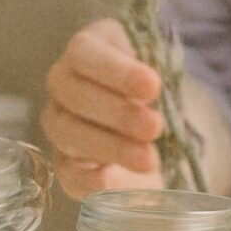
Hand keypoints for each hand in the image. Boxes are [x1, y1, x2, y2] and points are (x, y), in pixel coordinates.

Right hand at [42, 19, 164, 198]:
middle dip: (117, 112)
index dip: (116, 72)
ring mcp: (61, 124)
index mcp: (87, 49)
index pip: (84, 54)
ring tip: (148, 158)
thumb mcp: (167, 72)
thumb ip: (158, 77)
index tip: (152, 87)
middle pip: (74, 94)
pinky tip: (110, 181)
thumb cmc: (163, 88)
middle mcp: (64, 84)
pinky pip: (67, 173)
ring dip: (110, 146)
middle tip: (155, 126)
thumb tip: (154, 91)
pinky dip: (87, 179)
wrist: (169, 126)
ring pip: (68, 132)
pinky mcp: (67, 164)